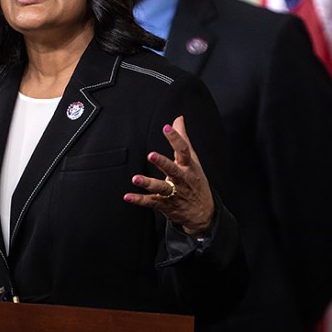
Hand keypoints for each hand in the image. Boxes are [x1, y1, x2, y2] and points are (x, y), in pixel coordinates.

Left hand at [123, 116, 214, 237]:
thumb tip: (178, 119)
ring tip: (136, 178)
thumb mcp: (193, 160)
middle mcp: (181, 179)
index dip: (176, 138)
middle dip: (162, 162)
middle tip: (151, 155)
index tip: (167, 128)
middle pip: (172, 169)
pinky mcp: (165, 204)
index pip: (183, 150)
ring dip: (148, 183)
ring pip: (161, 188)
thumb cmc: (195, 181)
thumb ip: (183, 139)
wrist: (203, 212)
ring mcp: (173, 193)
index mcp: (188, 166)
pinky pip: (151, 202)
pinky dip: (139, 200)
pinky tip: (128, 196)